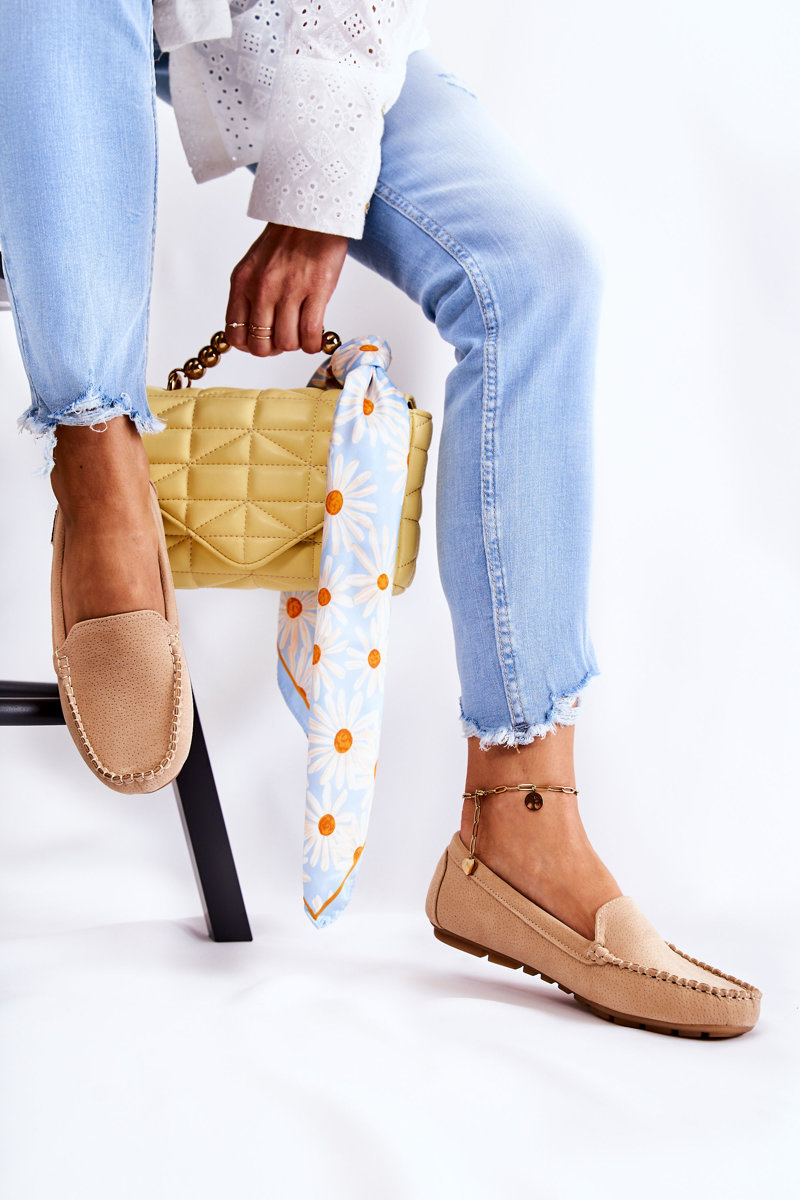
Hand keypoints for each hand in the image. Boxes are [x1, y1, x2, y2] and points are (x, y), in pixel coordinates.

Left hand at [225, 223, 347, 356]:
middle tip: (286, 337)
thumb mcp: (255, 266)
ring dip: (297, 344)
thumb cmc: (287, 241)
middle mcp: (262, 288)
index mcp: (242, 283)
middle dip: (275, 348)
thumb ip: (250, 296)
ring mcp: (289, 290)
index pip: (235, 335)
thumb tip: (255, 331)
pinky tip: (316, 336)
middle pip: (261, 346)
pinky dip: (313, 343)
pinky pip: (309, 335)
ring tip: (303, 330)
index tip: (264, 340)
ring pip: (287, 343)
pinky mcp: (316, 291)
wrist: (312, 214)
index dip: (250, 346)